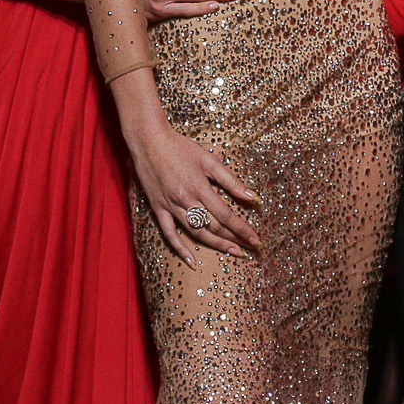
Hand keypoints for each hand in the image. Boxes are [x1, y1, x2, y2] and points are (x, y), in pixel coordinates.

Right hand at [125, 115, 259, 263]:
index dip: (242, 229)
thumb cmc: (180, 147)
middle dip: (234, 239)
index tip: (255, 239)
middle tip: (250, 249)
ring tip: (233, 253)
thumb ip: (231, 180)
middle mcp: (186, 200)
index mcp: (200, 188)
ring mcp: (171, 207)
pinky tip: (192, 262)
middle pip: (214, 227)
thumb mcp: (209, 160)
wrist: (148, 141)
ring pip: (196, 233)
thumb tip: (253, 197)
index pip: (226, 215)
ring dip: (216, 245)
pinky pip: (169, 234)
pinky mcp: (158, 209)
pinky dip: (180, 249)